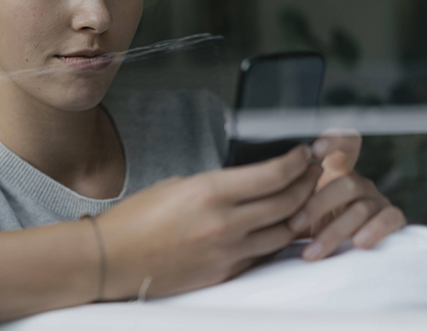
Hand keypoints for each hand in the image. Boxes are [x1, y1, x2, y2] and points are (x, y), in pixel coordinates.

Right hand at [96, 146, 322, 300]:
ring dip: (299, 213)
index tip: (304, 154)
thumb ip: (215, 186)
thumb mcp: (176, 186)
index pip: (273, 175)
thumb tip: (245, 185)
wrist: (113, 259)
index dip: (296, 162)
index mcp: (210, 192)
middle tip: (312, 173)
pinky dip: (276, 239)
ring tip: (303, 200)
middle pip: (287, 202)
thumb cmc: (135, 220)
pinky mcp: (225, 272)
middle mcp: (225, 222)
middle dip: (307, 183)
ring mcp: (228, 251)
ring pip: (283, 232)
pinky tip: (278, 229)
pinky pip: (263, 254)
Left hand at [288, 131, 406, 261]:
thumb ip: (287, 197)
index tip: (314, 150)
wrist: (335, 257)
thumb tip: (265, 192)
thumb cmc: (309, 227)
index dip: (334, 141)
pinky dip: (374, 230)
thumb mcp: (295, 210)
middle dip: (317, 206)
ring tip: (311, 252)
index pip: (345, 144)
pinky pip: (390, 219)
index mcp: (337, 171)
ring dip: (333, 232)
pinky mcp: (391, 220)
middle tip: (293, 226)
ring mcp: (377, 201)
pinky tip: (358, 243)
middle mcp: (359, 183)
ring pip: (361, 208)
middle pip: (345, 185)